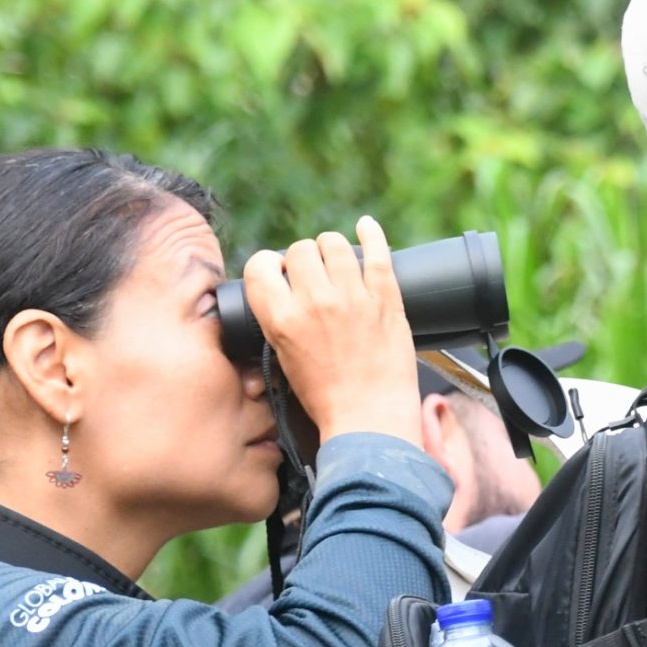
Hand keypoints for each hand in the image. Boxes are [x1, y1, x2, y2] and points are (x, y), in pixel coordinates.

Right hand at [242, 216, 423, 445]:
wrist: (369, 419)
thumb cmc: (328, 398)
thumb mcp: (285, 359)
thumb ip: (280, 320)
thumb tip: (283, 291)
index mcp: (281, 320)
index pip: (260, 265)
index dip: (268, 265)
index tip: (278, 273)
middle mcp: (314, 302)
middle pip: (300, 250)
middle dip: (304, 260)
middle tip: (315, 276)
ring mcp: (352, 297)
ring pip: (334, 244)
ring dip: (333, 249)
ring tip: (338, 262)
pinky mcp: (386, 299)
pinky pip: (377, 252)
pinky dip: (372, 234)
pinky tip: (367, 227)